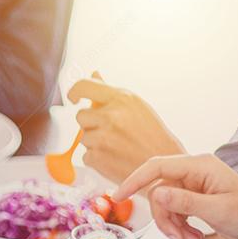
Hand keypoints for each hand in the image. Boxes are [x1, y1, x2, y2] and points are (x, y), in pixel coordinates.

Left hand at [68, 78, 185, 183]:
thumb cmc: (151, 134)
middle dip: (91, 123)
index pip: (83, 86)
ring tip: (117, 145)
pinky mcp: (96, 158)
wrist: (163, 164)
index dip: (74, 92)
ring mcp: (101, 138)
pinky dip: (97, 158)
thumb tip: (94, 73)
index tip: (74, 99)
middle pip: (80, 115)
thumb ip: (110, 92)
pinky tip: (115, 158)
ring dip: (95, 142)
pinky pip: (86, 155)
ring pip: (83, 137)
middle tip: (112, 132)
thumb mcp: (136, 106)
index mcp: (121, 98)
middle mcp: (110, 116)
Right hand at [115, 153, 237, 238]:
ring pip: (164, 207)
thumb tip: (156, 194)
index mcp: (201, 165)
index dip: (135, 180)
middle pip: (159, 193)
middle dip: (165, 220)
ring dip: (173, 228)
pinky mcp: (193, 200)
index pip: (157, 167)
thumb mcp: (218, 210)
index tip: (118, 197)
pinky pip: (173, 213)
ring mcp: (193, 186)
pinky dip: (179, 230)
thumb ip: (185, 202)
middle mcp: (194, 172)